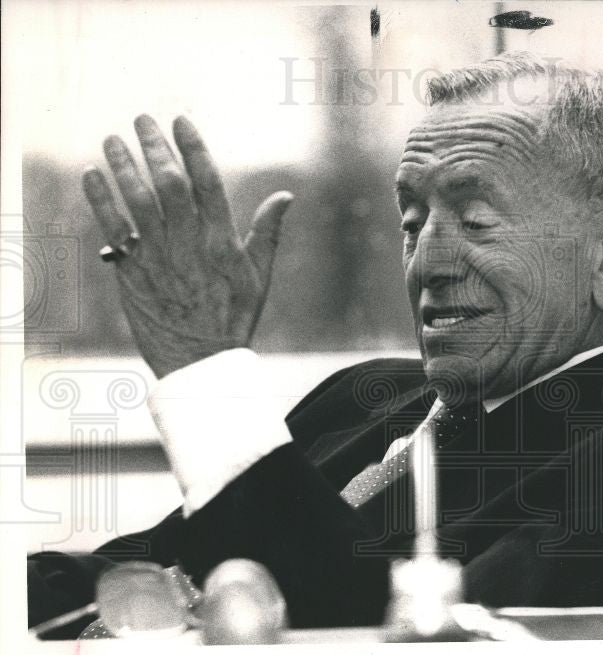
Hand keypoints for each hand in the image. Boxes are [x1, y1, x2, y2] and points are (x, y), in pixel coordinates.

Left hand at [82, 115, 292, 378]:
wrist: (200, 362)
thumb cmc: (233, 319)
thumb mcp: (260, 277)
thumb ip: (268, 233)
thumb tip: (286, 196)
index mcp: (222, 242)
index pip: (207, 182)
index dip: (193, 148)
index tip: (181, 121)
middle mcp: (189, 245)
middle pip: (169, 184)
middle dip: (154, 147)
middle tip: (142, 121)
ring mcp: (159, 258)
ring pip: (137, 201)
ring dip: (123, 166)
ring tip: (113, 140)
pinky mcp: (133, 272)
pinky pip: (113, 229)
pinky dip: (100, 200)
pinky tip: (93, 175)